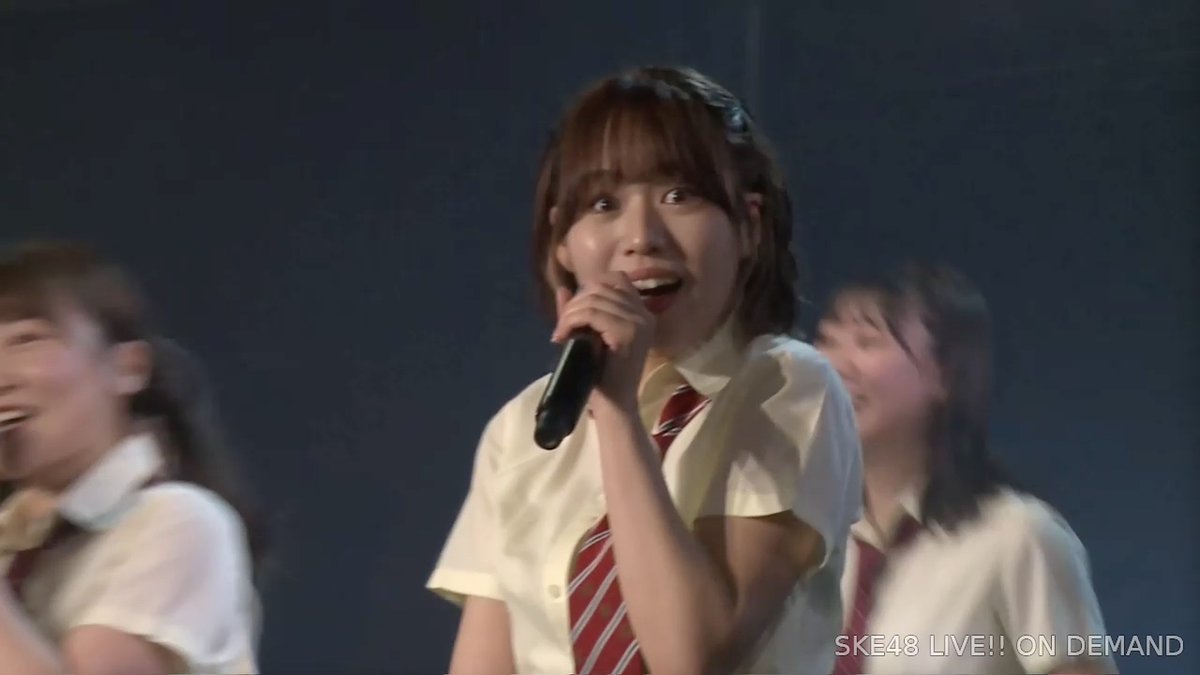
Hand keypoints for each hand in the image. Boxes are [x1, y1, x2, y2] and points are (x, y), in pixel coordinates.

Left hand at [552, 271, 653, 411]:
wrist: (614, 405)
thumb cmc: (603, 375)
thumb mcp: (590, 336)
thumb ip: (579, 312)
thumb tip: (562, 289)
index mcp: (641, 313)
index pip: (616, 280)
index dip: (590, 287)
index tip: (574, 310)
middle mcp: (644, 315)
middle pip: (601, 287)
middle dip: (574, 303)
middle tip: (562, 327)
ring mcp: (639, 324)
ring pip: (594, 300)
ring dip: (569, 314)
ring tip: (560, 333)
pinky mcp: (628, 334)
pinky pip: (593, 314)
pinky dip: (572, 321)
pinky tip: (563, 336)